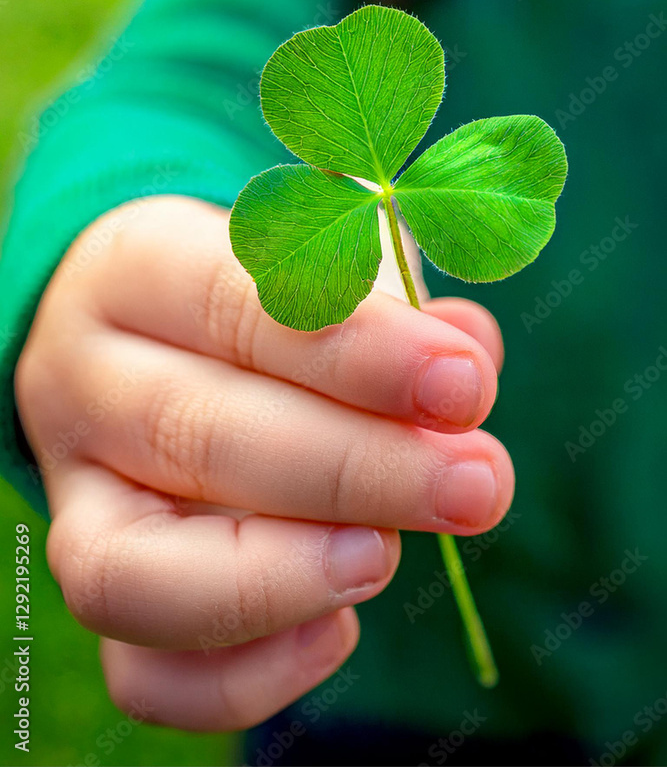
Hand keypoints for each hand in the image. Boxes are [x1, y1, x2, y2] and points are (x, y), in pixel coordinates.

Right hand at [15, 196, 512, 730]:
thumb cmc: (259, 297)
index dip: (353, 349)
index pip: (227, 300)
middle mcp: (82, 381)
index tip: (462, 384)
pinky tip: (337, 626)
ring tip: (386, 557)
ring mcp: (74, 495)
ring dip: (281, 579)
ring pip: (128, 573)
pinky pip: (140, 673)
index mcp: (134, 267)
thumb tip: (467, 357)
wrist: (153, 340)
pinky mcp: (98, 586)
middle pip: (191, 435)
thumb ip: (395, 305)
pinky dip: (245, 676)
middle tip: (475, 483)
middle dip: (352, 471)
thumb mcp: (317, 266)